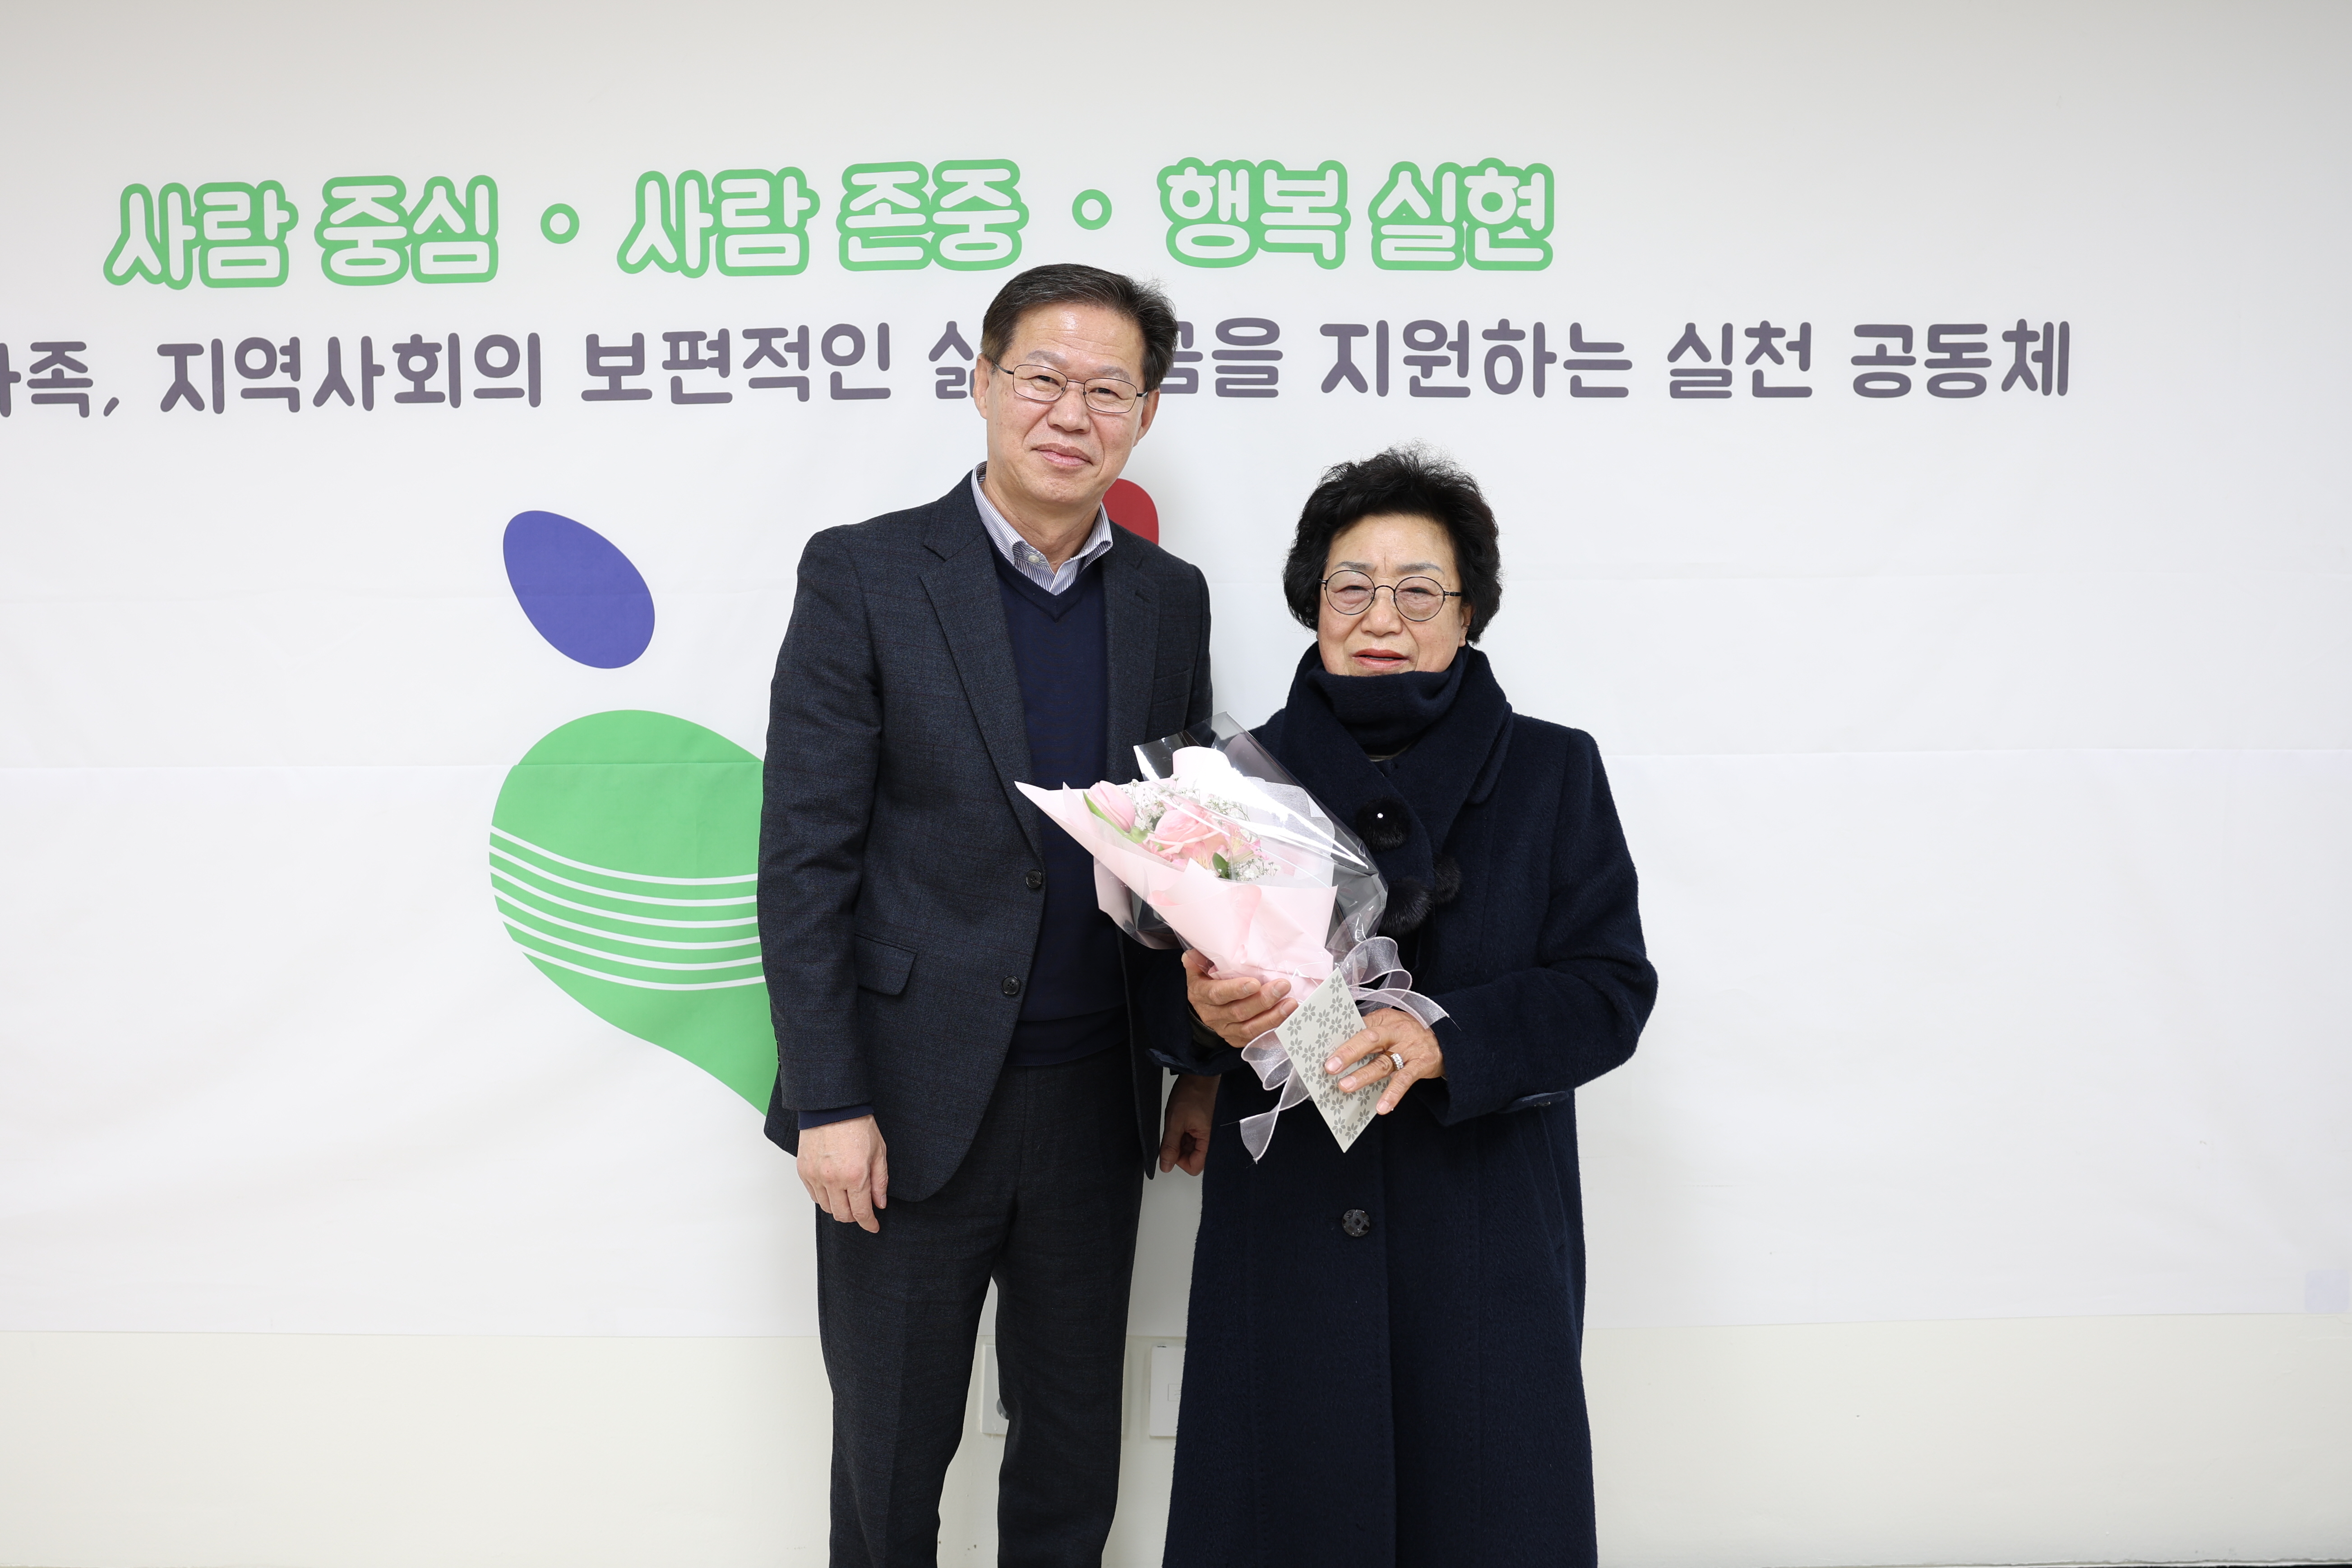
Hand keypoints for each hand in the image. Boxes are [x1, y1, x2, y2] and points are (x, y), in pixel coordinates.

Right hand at [798, 1115, 888, 1232]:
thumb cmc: (858, 1125)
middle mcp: (833, 1180)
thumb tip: (879, 1204)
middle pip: (842, 1215)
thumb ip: (880, 1182)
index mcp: (856, 1176)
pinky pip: (814, 1195)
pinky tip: (833, 1188)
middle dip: (855, 1216)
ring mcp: (816, 1176)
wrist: (833, 1107)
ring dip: (839, 1207)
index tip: (873, 1226)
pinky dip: (824, 1196)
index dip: (869, 1223)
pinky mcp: (804, 1171)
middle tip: (862, 1209)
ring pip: (827, 1207)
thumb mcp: (879, 1153)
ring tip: (847, 1196)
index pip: (861, 1213)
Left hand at [1159, 1074, 1217, 1174]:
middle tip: (1172, 1132)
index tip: (1170, 1149)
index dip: (1180, 1162)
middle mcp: (1208, 1139)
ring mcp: (1205, 1132)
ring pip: (1190, 1148)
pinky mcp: (1201, 1126)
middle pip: (1192, 1158)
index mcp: (1207, 1140)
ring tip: (1176, 1123)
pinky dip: (1182, 1133)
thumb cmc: (1191, 1093)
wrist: (1199, 1073)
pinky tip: (1178, 1121)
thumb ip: (1170, 1146)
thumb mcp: (1175, 1121)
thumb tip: (1166, 1167)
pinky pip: (1191, 1137)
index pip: (1195, 1166)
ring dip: (1179, 1140)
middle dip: (1178, 1149)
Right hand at [1184, 947, 1294, 1048]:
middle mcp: (1212, 1015)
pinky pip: (1256, 1037)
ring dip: (1272, 1017)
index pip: (1217, 994)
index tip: (1255, 983)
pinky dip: (1273, 1028)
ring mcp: (1225, 1030)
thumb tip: (1192, 954)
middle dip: (1262, 1001)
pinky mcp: (1237, 1039)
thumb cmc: (1207, 980)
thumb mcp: (1199, 969)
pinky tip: (1288, 1018)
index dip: (1236, 990)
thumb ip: (1198, 960)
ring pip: (1249, 1028)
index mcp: (1201, 995)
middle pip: (1238, 1012)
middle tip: (1282, 987)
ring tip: (1290, 1004)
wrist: (1204, 1006)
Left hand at [1325, 1008, 1443, 1115]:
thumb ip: (1368, 1033)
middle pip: (1369, 1039)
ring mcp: (1408, 1048)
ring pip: (1383, 1062)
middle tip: (1329, 1067)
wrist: (1446, 1040)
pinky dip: (1393, 1094)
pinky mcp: (1421, 1065)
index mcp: (1383, 1019)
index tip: (1319, 1048)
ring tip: (1345, 1086)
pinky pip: (1404, 1080)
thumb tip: (1336, 1047)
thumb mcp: (1390, 1025)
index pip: (1357, 1026)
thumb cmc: (1409, 1034)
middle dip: (1348, 1052)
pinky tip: (1382, 1107)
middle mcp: (1395, 1031)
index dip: (1339, 1037)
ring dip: (1363, 1075)